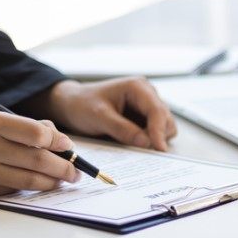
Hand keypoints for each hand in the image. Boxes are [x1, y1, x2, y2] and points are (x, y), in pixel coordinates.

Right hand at [0, 112, 81, 196]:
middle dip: (64, 167)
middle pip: (37, 160)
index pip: (35, 133)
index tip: (68, 146)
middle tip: (76, 171)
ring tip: (64, 180)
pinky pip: (12, 190)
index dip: (58, 141)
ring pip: (28, 181)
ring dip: (52, 182)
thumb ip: (25, 127)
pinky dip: (28, 188)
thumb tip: (60, 141)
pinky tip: (37, 184)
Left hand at [33, 78, 177, 150]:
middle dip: (157, 136)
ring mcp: (146, 106)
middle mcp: (147, 94)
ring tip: (131, 143)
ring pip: (164, 127)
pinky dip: (149, 140)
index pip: (157, 111)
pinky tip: (133, 142)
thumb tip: (145, 142)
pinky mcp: (143, 117)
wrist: (71, 104)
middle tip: (140, 150)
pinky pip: (155, 132)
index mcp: (137, 87)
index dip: (159, 131)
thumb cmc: (82, 104)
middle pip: (166, 119)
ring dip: (154, 138)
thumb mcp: (99, 117)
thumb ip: (122, 129)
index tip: (159, 149)